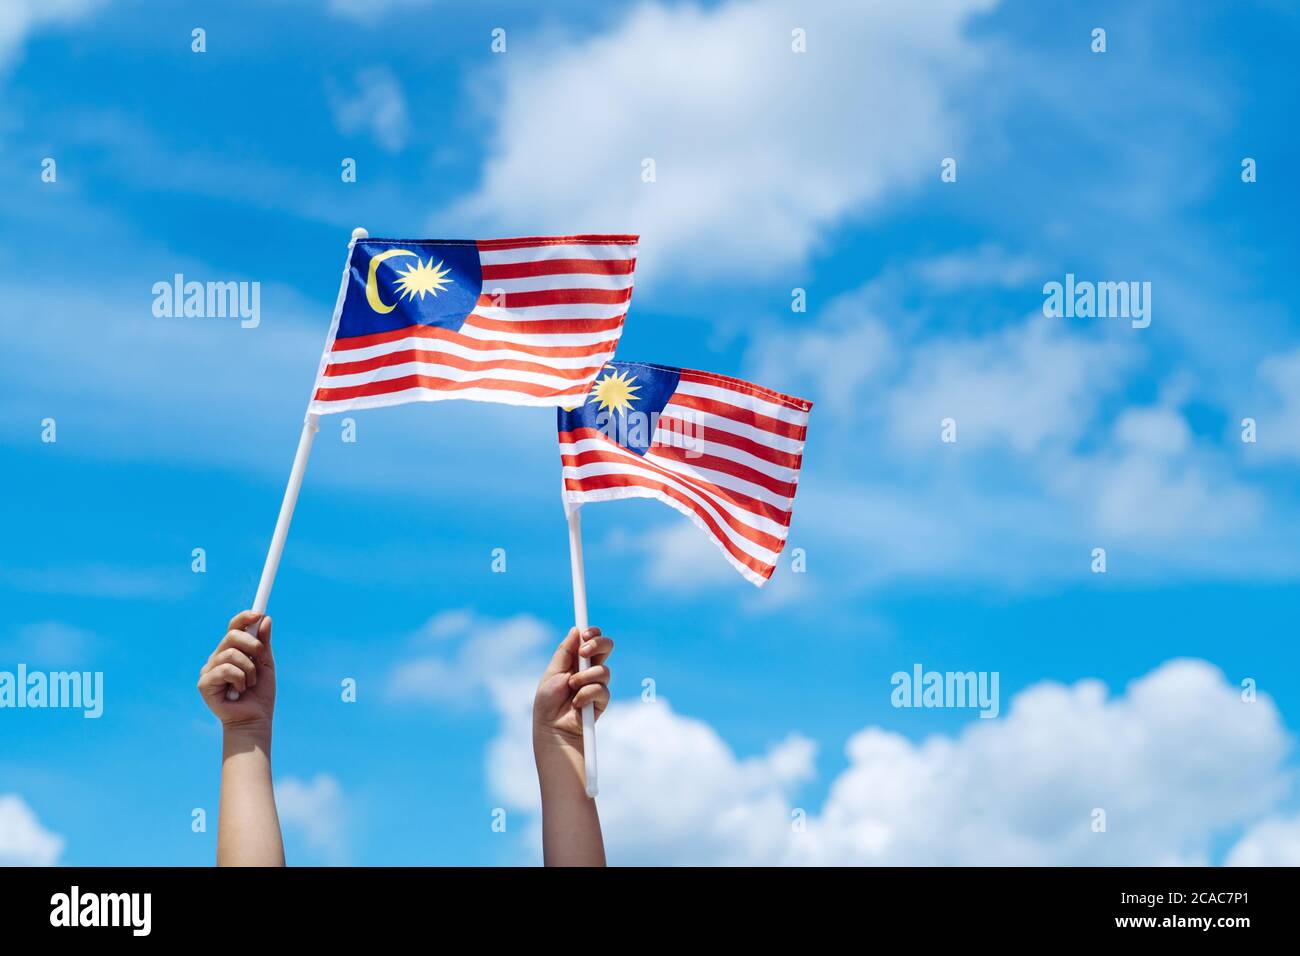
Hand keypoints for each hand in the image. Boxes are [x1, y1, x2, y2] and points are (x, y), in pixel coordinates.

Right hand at [198, 610, 275, 732]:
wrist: (256, 719)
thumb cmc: (260, 693)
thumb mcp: (265, 664)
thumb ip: (264, 643)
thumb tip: (265, 619)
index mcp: (231, 651)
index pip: (234, 627)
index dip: (244, 618)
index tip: (258, 613)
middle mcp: (217, 657)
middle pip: (232, 635)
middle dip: (252, 645)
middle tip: (259, 659)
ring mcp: (209, 670)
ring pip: (231, 653)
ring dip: (248, 668)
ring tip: (249, 683)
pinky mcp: (204, 684)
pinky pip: (225, 669)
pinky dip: (240, 679)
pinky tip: (239, 691)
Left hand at [533, 626, 611, 749]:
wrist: (551, 728)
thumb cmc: (547, 702)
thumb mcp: (553, 673)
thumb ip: (565, 652)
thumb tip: (576, 630)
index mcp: (576, 660)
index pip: (591, 640)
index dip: (593, 633)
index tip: (586, 633)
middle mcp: (589, 669)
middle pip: (606, 647)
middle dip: (597, 645)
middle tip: (583, 652)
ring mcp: (597, 684)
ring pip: (603, 670)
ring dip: (584, 677)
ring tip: (571, 688)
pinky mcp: (602, 700)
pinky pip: (601, 690)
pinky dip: (586, 695)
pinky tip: (576, 704)